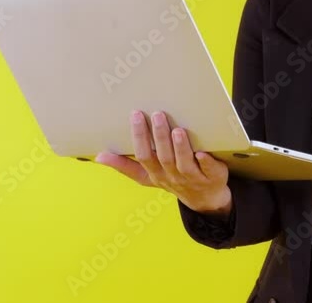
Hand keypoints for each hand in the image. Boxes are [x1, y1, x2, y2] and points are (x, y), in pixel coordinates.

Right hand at [94, 110, 232, 216]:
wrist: (205, 198)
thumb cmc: (172, 179)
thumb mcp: (146, 176)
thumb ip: (125, 166)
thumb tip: (98, 156)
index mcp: (155, 174)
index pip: (144, 156)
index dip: (139, 137)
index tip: (136, 114)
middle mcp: (172, 177)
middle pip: (163, 157)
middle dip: (159, 136)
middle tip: (158, 114)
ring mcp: (193, 179)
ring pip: (184, 164)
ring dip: (181, 147)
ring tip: (178, 130)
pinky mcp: (213, 177)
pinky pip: (208, 170)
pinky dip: (206, 161)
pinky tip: (203, 151)